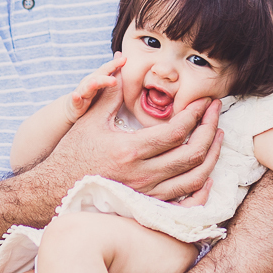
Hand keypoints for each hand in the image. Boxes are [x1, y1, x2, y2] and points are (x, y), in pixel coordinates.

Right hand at [43, 80, 222, 201]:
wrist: (56, 190)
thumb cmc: (72, 154)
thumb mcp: (90, 120)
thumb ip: (110, 94)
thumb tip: (123, 67)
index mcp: (130, 149)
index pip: (177, 130)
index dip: (196, 114)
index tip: (204, 101)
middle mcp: (143, 174)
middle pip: (193, 153)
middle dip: (211, 129)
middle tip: (216, 112)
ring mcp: (147, 193)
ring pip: (195, 178)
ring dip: (212, 155)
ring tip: (217, 135)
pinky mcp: (148, 205)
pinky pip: (185, 200)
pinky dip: (202, 187)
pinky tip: (208, 172)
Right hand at [64, 54, 125, 123]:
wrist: (72, 105)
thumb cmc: (91, 93)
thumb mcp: (102, 83)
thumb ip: (112, 72)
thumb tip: (121, 55)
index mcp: (97, 78)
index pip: (106, 69)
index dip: (115, 64)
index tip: (125, 59)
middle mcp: (89, 82)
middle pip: (98, 79)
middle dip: (106, 79)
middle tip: (115, 80)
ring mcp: (82, 92)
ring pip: (87, 88)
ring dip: (90, 85)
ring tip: (94, 83)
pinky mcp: (76, 103)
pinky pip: (76, 100)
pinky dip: (75, 98)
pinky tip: (75, 95)